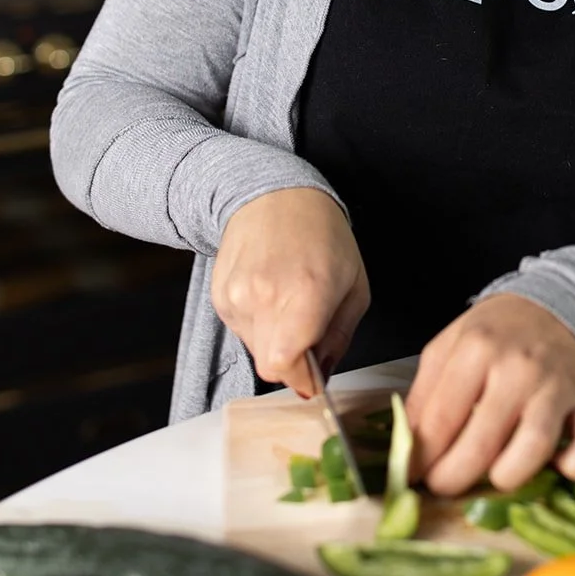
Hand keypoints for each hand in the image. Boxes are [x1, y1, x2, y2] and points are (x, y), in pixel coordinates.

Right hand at [211, 188, 369, 394]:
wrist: (275, 196)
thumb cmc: (323, 236)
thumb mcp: (354, 286)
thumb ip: (339, 338)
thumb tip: (321, 375)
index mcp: (306, 293)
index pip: (285, 366)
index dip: (302, 379)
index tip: (314, 376)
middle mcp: (265, 296)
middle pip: (270, 366)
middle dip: (292, 361)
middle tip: (308, 333)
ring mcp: (237, 296)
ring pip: (255, 350)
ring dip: (275, 339)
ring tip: (288, 302)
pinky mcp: (220, 296)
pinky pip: (240, 331)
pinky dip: (258, 323)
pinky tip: (269, 293)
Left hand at [405, 294, 574, 495]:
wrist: (557, 306)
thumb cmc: (496, 335)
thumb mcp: (448, 348)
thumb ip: (425, 395)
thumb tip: (408, 451)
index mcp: (477, 349)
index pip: (441, 419)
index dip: (422, 458)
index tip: (414, 476)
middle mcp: (519, 367)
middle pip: (482, 442)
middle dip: (454, 478)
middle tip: (444, 487)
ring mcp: (558, 386)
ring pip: (534, 447)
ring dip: (508, 477)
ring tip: (492, 478)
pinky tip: (555, 466)